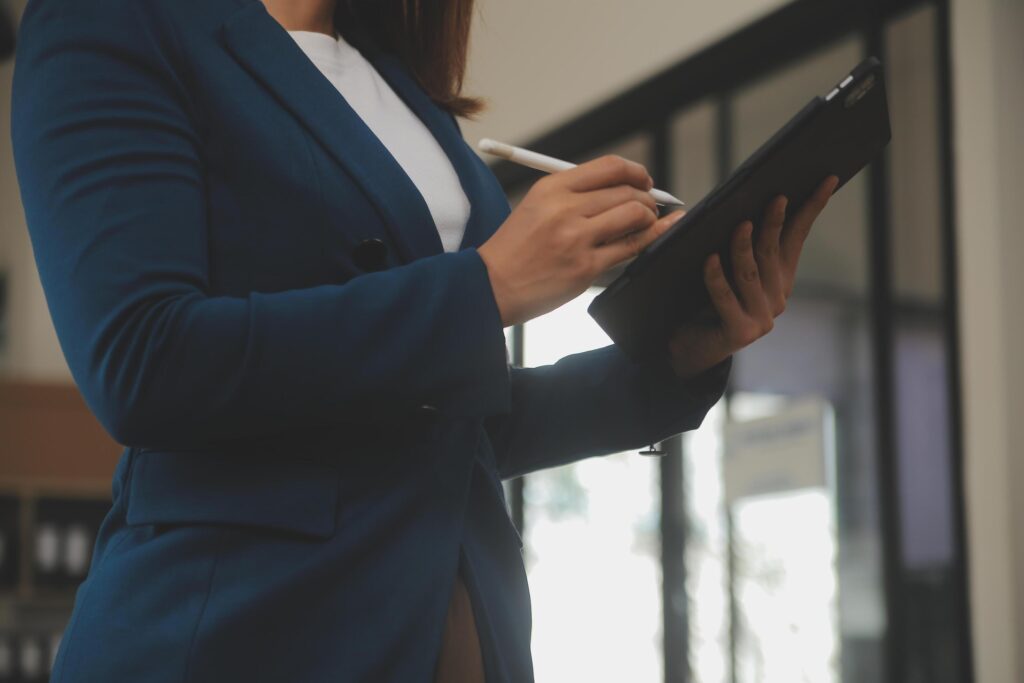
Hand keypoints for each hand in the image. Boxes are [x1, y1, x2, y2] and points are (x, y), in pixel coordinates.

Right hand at [478, 155, 683, 326]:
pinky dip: (649, 238)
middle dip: (647, 197)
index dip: (635, 172)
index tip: (643, 180)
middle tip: (649, 206)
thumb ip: (574, 194)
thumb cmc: (514, 249)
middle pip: (627, 190)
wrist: (492, 285)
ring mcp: (577, 238)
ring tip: (646, 222)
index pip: (609, 167)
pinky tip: (656, 234)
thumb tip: (620, 188)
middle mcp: (565, 208)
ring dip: (650, 217)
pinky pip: (630, 247)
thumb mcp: (536, 206)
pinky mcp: (586, 267)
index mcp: (552, 188)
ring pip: (635, 215)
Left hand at [666, 175, 839, 378]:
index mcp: (779, 277)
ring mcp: (761, 318)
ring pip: (750, 272)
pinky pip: (725, 297)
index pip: (798, 236)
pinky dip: (716, 277)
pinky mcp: (740, 332)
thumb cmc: (706, 301)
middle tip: (775, 197)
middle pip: (773, 251)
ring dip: (743, 246)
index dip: (811, 207)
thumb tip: (739, 204)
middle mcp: (776, 297)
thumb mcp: (729, 269)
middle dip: (774, 223)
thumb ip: (739, 243)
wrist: (692, 349)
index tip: (827, 179)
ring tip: (740, 224)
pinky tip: (709, 259)